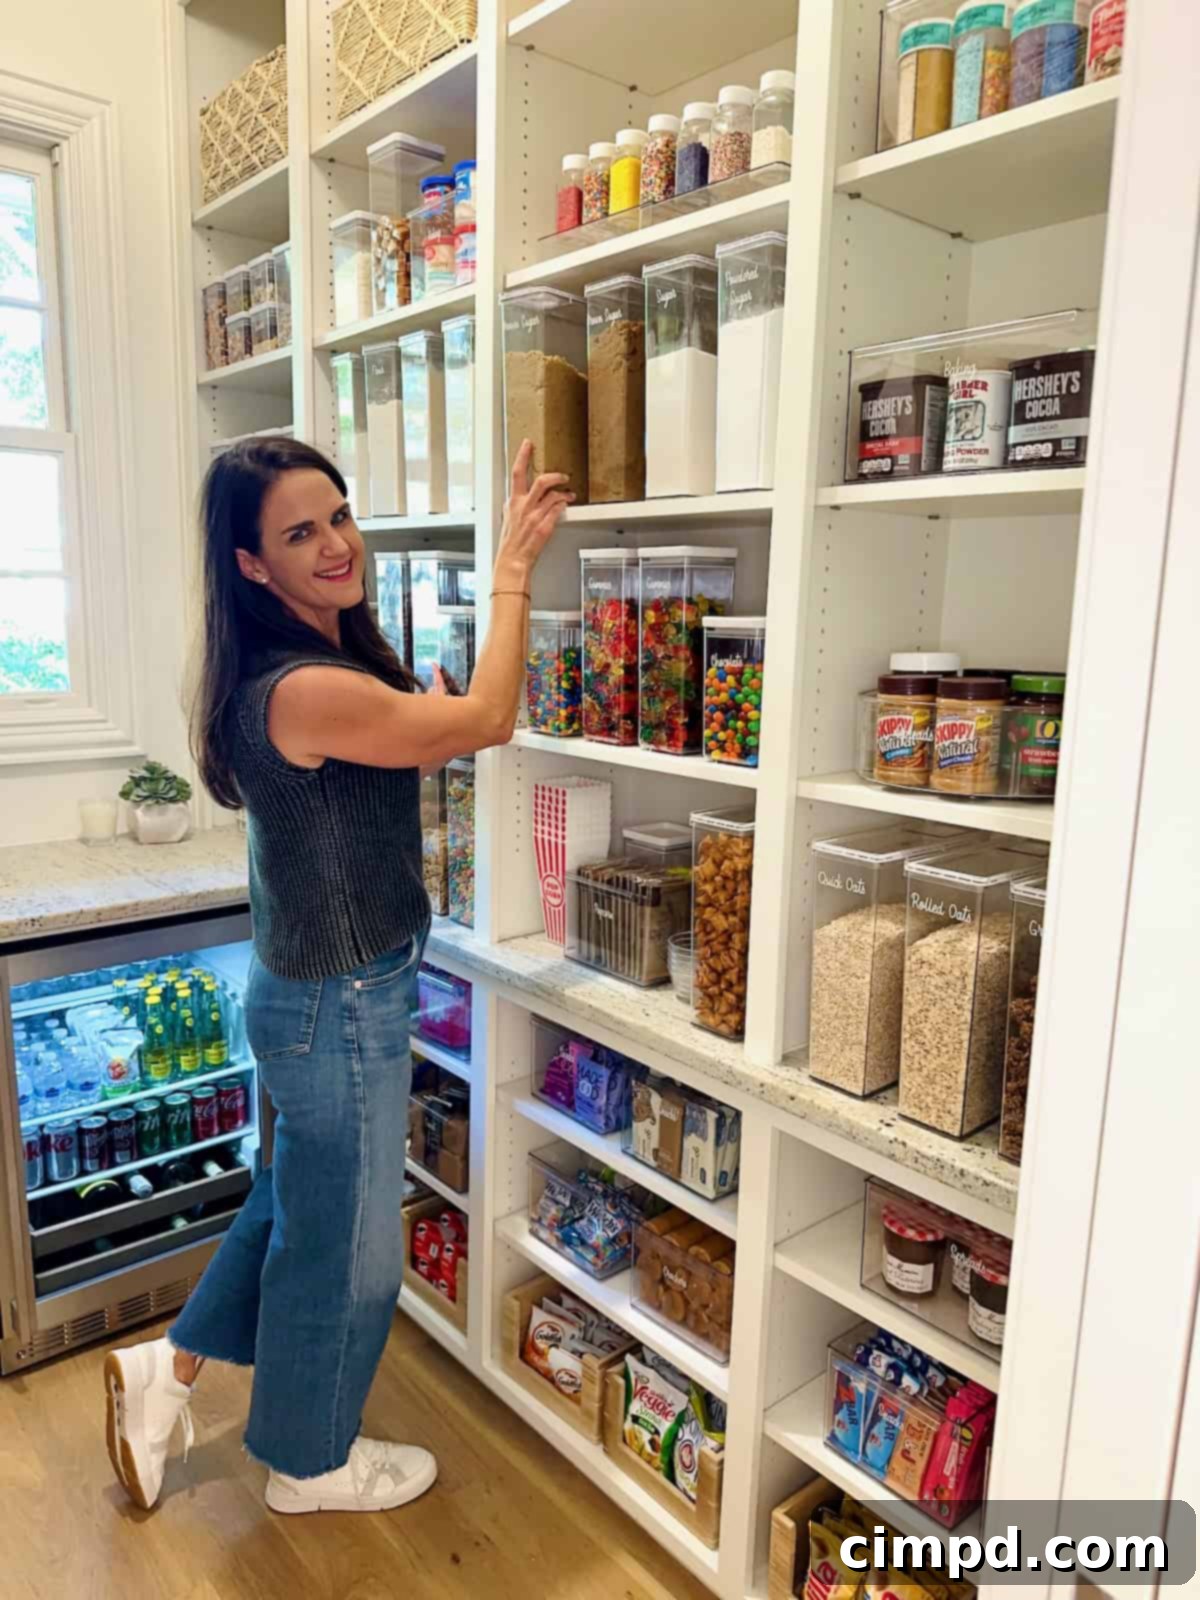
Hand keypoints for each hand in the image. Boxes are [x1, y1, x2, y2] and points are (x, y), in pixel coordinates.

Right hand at [495, 439, 574, 584]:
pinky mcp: (545, 526)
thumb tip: (520, 496)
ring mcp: (535, 516)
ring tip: (570, 495)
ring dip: (565, 493)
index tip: (528, 444)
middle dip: (555, 475)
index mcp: (513, 502)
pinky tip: (565, 507)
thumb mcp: (508, 518)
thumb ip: (515, 505)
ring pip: (553, 495)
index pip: (516, 473)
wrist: (513, 560)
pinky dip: (563, 506)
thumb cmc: (511, 542)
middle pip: (541, 481)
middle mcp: (524, 507)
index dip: (523, 456)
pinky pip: (558, 510)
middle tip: (563, 475)